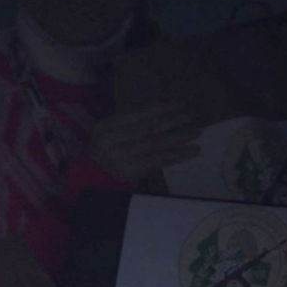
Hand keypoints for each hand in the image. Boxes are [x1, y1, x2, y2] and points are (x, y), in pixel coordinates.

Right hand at [87, 101, 202, 185]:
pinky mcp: (128, 173)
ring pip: (156, 143)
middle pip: (149, 126)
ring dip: (179, 136)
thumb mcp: (111, 134)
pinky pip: (158, 161)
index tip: (181, 103)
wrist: (90, 183)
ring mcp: (118, 157)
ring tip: (197, 132)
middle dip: (174, 119)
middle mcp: (109, 140)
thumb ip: (132, 122)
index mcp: (105, 125)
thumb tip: (166, 108)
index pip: (138, 112)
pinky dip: (177, 155)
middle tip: (193, 114)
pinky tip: (191, 151)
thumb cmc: (105, 155)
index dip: (162, 106)